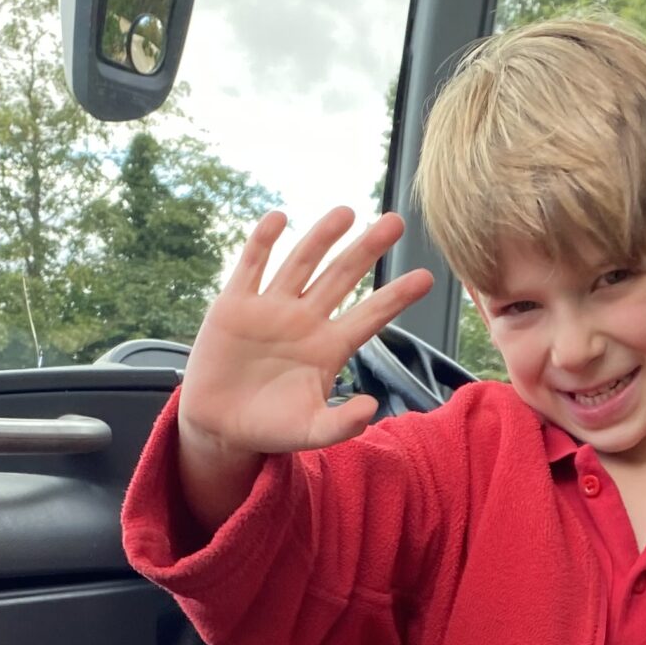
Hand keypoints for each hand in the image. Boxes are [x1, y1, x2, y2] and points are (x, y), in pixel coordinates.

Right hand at [178, 207, 434, 466]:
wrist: (219, 425)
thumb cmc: (270, 428)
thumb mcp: (310, 432)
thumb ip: (341, 424)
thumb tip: (371, 410)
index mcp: (329, 347)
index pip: (370, 315)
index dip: (396, 296)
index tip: (426, 277)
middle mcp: (305, 320)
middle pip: (342, 277)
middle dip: (367, 249)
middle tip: (395, 222)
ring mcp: (271, 308)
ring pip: (301, 263)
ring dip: (322, 237)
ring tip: (347, 212)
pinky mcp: (235, 304)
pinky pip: (252, 266)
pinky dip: (263, 242)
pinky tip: (279, 218)